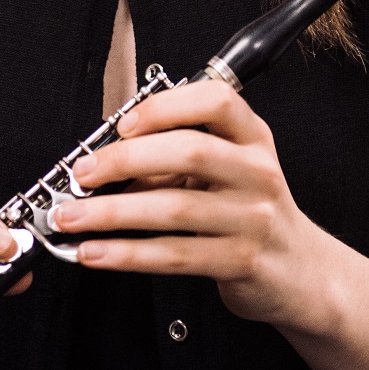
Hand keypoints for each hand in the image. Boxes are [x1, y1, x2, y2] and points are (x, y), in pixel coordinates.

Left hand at [49, 80, 336, 330]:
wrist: (297, 269)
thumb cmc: (249, 210)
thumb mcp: (229, 168)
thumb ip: (179, 155)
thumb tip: (109, 157)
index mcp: (252, 137)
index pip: (215, 101)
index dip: (165, 107)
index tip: (122, 124)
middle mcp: (256, 172)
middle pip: (190, 152)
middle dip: (125, 160)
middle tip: (82, 174)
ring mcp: (252, 218)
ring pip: (175, 209)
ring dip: (111, 213)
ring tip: (71, 217)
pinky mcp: (239, 260)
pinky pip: (174, 255)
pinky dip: (126, 254)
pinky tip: (95, 252)